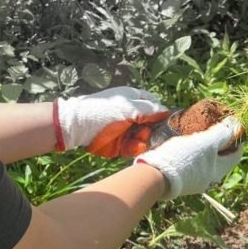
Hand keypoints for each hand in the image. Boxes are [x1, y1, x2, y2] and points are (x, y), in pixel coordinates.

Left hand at [54, 87, 169, 154]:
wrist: (78, 127)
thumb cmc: (102, 112)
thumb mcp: (127, 108)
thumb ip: (148, 110)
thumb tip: (166, 110)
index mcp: (134, 100)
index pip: (155, 106)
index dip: (162, 113)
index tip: (169, 122)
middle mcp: (133, 115)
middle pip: (153, 124)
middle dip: (155, 130)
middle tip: (153, 133)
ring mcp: (127, 130)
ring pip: (145, 137)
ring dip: (145, 139)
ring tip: (140, 140)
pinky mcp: (121, 144)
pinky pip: (135, 147)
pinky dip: (136, 148)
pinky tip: (136, 146)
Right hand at [134, 117, 242, 199]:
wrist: (155, 175)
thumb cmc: (184, 158)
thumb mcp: (206, 142)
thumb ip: (222, 133)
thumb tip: (236, 124)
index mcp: (219, 172)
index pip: (236, 154)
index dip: (237, 138)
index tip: (233, 125)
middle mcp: (209, 180)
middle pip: (221, 158)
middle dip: (220, 142)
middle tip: (215, 126)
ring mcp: (194, 181)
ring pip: (205, 161)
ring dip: (205, 147)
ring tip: (199, 132)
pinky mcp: (180, 179)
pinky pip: (192, 163)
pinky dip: (193, 152)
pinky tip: (185, 143)